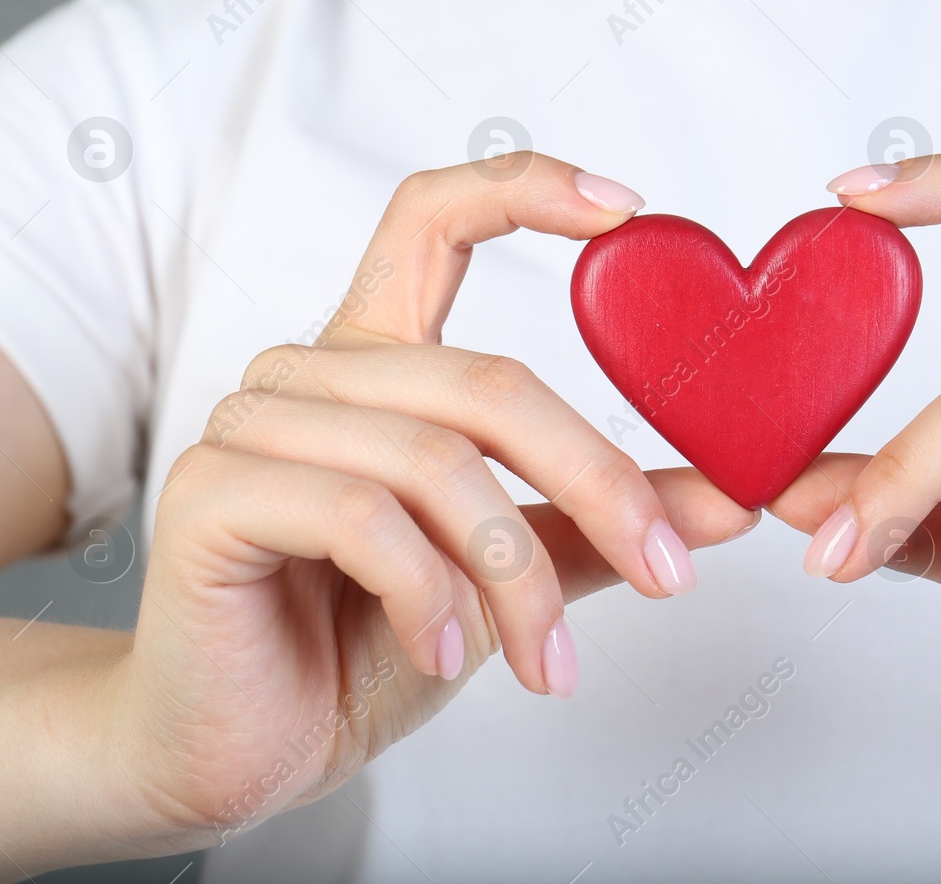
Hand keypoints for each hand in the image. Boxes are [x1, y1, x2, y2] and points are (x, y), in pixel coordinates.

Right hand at [117, 155, 754, 844]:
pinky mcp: (212, 493)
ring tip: (546, 663)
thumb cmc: (366, 647)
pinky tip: (443, 653)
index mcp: (378, 362)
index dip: (525, 189)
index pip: (433, 220)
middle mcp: (312, 372)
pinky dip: (429, 595)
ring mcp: (254, 424)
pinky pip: (362, 517)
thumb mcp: (505, 575)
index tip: (626, 209)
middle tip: (668, 573)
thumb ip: (595, 523)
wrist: (250, 750)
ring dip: (517, 579)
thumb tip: (728, 499)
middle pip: (486, 381)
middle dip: (598, 486)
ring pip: (436, 461)